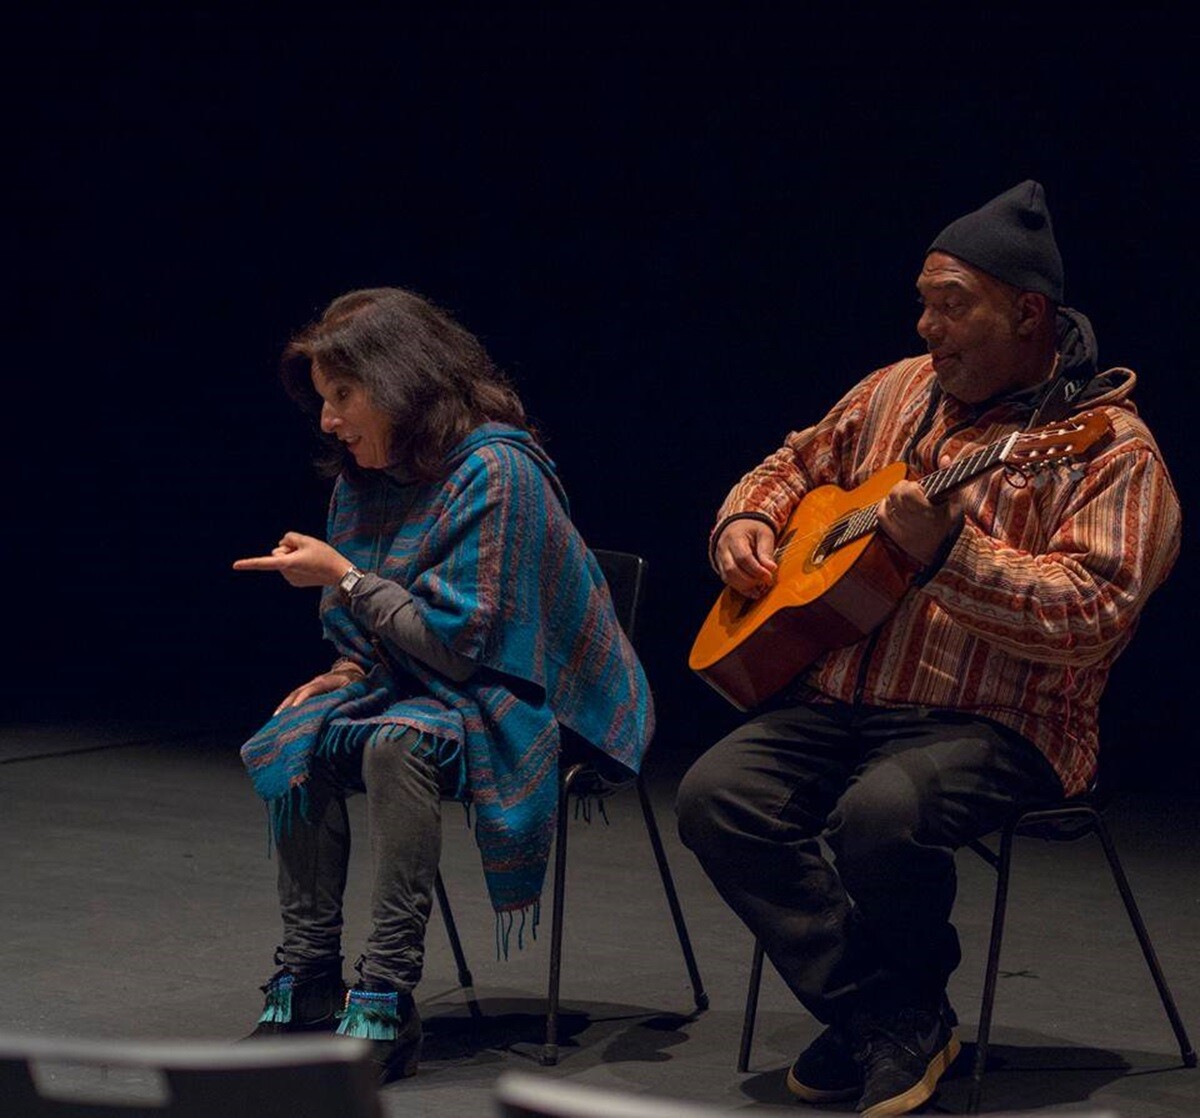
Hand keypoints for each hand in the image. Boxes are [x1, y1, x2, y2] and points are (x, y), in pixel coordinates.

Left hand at [232, 532, 351, 587]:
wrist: (340, 574)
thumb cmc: (325, 556)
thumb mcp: (308, 540)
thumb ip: (289, 537)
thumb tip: (282, 544)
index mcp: (287, 564)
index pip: (264, 562)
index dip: (249, 563)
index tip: (234, 566)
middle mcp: (286, 573)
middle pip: (277, 554)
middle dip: (286, 549)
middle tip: (305, 550)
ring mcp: (291, 579)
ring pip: (284, 561)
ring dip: (293, 556)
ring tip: (310, 558)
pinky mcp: (296, 582)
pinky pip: (290, 567)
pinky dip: (297, 564)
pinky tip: (311, 565)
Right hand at [273, 668, 362, 714]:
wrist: (354, 670)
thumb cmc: (358, 684)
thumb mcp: (357, 689)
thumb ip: (349, 699)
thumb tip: (340, 715)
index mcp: (331, 679)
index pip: (314, 687)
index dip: (304, 697)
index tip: (295, 708)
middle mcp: (318, 680)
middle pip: (299, 692)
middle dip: (289, 705)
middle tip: (279, 719)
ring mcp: (312, 684)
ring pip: (294, 695)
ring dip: (285, 707)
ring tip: (275, 721)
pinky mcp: (309, 689)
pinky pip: (295, 698)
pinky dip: (287, 707)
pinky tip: (279, 718)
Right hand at [714, 519, 777, 597]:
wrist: (739, 524)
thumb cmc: (753, 528)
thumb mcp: (764, 534)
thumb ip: (766, 551)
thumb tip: (771, 568)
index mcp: (734, 537)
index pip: (743, 557)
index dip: (757, 570)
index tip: (769, 576)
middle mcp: (723, 548)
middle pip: (732, 569)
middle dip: (750, 580)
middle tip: (765, 582)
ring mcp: (719, 558)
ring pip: (727, 577)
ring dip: (744, 586)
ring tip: (760, 588)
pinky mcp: (720, 566)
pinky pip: (727, 580)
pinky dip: (740, 588)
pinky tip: (752, 591)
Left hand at [876, 459, 961, 566]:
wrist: (947, 552)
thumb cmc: (952, 523)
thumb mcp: (955, 499)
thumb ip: (949, 476)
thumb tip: (944, 457)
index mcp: (929, 511)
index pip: (908, 490)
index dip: (912, 486)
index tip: (920, 488)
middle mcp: (914, 521)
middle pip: (896, 494)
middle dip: (902, 488)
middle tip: (911, 491)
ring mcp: (903, 529)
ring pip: (888, 503)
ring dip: (894, 497)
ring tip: (905, 500)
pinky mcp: (896, 536)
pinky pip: (881, 516)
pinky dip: (884, 507)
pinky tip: (894, 506)